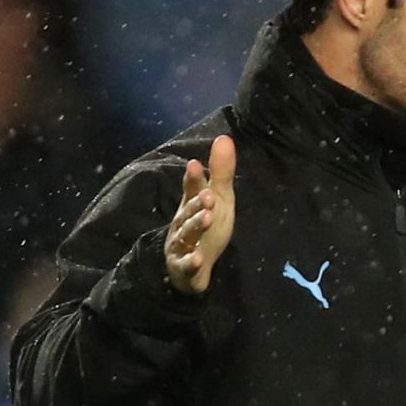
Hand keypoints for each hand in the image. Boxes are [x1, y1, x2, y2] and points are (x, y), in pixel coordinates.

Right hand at [166, 135, 235, 293]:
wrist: (193, 268)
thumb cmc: (207, 227)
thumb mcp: (219, 200)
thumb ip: (221, 172)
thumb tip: (224, 137)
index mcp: (191, 205)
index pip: (192, 189)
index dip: (193, 179)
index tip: (196, 165)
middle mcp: (182, 222)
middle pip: (188, 211)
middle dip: (196, 203)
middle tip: (209, 196)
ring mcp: (181, 244)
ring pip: (186, 235)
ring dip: (195, 226)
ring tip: (207, 218)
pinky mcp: (183, 266)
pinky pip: (185, 264)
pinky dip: (190, 261)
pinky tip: (197, 258)